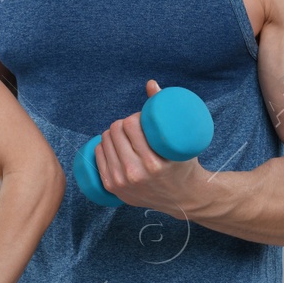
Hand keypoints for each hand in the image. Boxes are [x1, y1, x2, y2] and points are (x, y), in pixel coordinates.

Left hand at [94, 79, 206, 215]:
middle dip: (123, 124)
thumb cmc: (184, 165)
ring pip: (104, 142)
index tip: (143, 120)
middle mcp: (134, 174)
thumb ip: (165, 110)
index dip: (134, 117)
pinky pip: (98, 156)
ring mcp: (121, 182)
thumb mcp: (180, 142)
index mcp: (153, 163)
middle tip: (135, 126)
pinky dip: (104, 146)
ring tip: (126, 135)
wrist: (183, 198)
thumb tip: (150, 83)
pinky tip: (114, 144)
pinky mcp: (112, 187)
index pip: (130, 126)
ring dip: (113, 134)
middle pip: (115, 132)